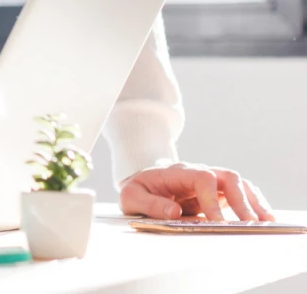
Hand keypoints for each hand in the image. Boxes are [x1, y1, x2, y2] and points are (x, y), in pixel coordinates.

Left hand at [119, 163, 273, 221]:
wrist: (140, 183)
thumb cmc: (137, 190)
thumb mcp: (132, 197)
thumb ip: (150, 204)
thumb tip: (173, 212)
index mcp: (176, 173)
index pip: (202, 178)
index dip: (212, 199)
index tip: (217, 221)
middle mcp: (197, 172)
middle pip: (226, 177)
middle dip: (239, 201)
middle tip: (247, 224)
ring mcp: (210, 180)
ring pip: (238, 184)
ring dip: (253, 202)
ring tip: (265, 223)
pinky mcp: (218, 191)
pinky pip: (241, 193)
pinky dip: (254, 203)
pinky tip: (264, 218)